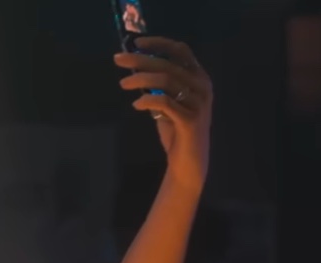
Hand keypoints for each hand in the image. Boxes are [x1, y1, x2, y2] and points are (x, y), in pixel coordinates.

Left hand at [114, 37, 213, 188]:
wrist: (188, 162)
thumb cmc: (177, 131)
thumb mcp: (167, 103)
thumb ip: (157, 86)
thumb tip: (135, 67)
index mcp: (199, 78)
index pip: (181, 51)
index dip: (159, 43)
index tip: (137, 43)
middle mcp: (202, 86)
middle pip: (168, 64)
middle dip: (141, 59)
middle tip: (118, 59)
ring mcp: (198, 103)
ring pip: (166, 80)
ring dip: (140, 79)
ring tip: (123, 84)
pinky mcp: (190, 120)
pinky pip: (165, 102)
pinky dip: (147, 100)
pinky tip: (136, 104)